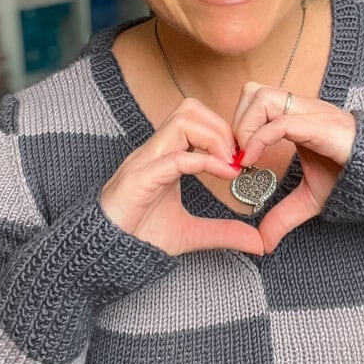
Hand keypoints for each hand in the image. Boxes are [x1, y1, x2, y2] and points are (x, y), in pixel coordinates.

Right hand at [99, 98, 263, 256]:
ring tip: (229, 165)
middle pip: (190, 109)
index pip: (195, 118)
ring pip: (182, 121)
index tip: (242, 159)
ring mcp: (146, 162)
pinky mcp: (140, 179)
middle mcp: (155, 152)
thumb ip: (223, 233)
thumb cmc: (139, 237)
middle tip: (237, 159)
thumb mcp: (191, 234)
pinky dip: (204, 162)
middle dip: (221, 128)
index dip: (223, 131)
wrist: (105, 255)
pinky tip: (224, 176)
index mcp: (165, 156)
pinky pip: (175, 157)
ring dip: (214, 138)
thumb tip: (258, 243)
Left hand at [233, 84, 356, 252]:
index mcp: (297, 118)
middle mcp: (301, 110)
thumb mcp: (309, 200)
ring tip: (246, 157)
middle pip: (253, 91)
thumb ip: (283, 216)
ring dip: (245, 127)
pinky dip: (259, 140)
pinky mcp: (321, 127)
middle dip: (237, 123)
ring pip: (262, 97)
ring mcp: (311, 115)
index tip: (234, 159)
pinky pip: (282, 123)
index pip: (255, 100)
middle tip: (238, 156)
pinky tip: (253, 162)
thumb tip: (263, 243)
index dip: (238, 125)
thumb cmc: (353, 177)